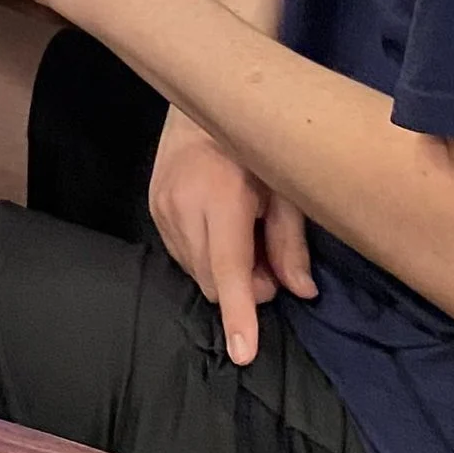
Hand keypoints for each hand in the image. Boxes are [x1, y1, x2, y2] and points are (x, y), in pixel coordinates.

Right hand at [150, 107, 314, 365]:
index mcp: (222, 197)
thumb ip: (291, 242)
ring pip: (195, 270)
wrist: (204, 99)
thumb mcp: (287, 186)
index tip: (243, 352)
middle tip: (270, 262)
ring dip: (224, 272)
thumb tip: (301, 292)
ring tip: (248, 239)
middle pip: (213, 278)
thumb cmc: (256, 141)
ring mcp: (162, 206)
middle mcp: (183, 206)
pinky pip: (181, 253)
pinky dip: (206, 256)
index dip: (240, 313)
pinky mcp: (152, 206)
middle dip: (245, 287)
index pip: (229, 270)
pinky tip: (223, 231)